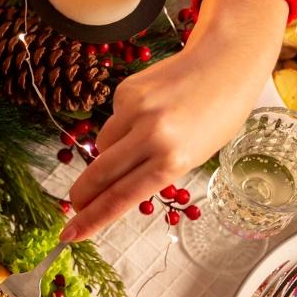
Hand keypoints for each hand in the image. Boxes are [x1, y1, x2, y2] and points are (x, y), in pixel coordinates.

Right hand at [60, 0, 287, 240]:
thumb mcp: (194, 155)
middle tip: (74, 205)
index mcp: (173, 159)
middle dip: (82, 195)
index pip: (122, 197)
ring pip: (102, 146)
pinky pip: (111, 121)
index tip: (71, 234)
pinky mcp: (124, 91)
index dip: (93, 219)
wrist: (225, 61)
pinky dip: (121, 126)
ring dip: (108, 155)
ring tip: (140, 141)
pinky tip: (146, 113)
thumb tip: (114, 183)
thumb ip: (155, 171)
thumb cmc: (218, 115)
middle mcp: (151, 135)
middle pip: (100, 174)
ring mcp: (135, 110)